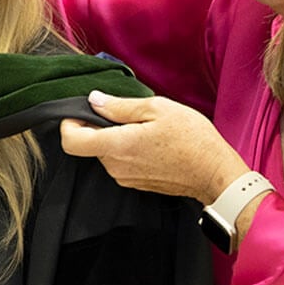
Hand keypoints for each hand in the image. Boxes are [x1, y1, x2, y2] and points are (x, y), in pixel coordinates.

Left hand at [60, 91, 251, 203]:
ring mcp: (126, 178)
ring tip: (146, 127)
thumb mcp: (157, 109)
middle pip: (90, 144)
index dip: (69, 124)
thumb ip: (120, 106)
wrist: (214, 173)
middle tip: (128, 113)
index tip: (81, 111)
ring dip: (117, 137)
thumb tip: (94, 100)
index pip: (71, 142)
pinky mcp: (136, 183)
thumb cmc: (191, 138)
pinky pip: (121, 162)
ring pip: (107, 152)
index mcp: (117, 146)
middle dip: (101, 126)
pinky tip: (152, 142)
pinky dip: (129, 149)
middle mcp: (116, 167)